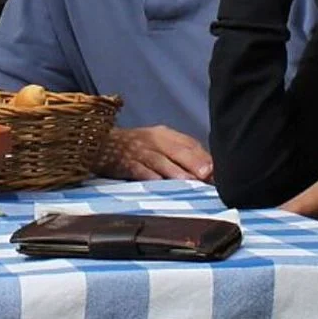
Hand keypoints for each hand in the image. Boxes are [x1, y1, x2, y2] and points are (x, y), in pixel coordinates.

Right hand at [97, 126, 212, 182]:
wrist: (99, 143)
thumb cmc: (134, 148)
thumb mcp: (157, 145)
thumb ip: (180, 156)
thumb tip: (208, 173)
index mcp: (165, 135)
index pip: (189, 144)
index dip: (203, 157)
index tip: (217, 171)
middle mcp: (154, 140)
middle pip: (177, 151)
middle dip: (193, 162)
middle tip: (207, 173)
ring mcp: (138, 151)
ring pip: (160, 161)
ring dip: (175, 172)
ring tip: (189, 182)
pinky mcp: (124, 162)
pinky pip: (138, 169)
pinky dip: (149, 176)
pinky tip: (159, 183)